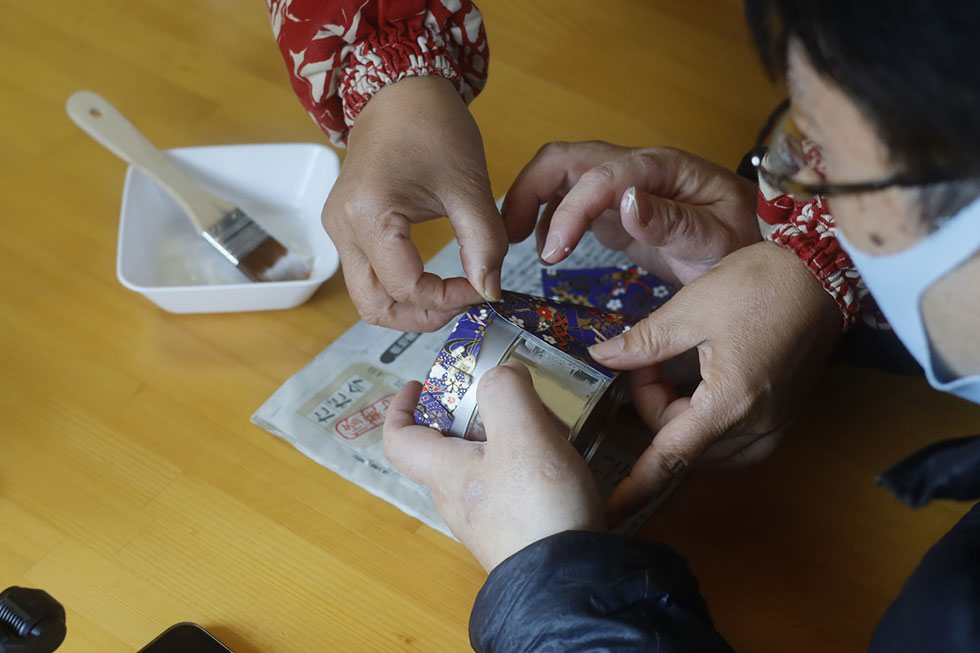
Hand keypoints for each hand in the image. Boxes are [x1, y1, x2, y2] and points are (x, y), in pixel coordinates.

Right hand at [323, 76, 506, 330]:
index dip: (448, 299)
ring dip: (409, 307)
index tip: (483, 289)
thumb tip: (490, 291)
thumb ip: (484, 244)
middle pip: (375, 306)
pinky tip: (433, 280)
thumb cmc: (432, 126)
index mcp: (370, 214)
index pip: (407, 287)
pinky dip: (400, 288)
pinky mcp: (345, 228)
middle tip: (464, 306)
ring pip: (368, 297)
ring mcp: (338, 230)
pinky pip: (368, 276)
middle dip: (422, 317)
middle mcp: (343, 228)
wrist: (400, 92)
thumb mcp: (468, 186)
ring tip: (450, 297)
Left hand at [383, 363, 605, 571]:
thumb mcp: (522, 434)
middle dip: (473, 413)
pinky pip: (511, 487)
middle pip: (449, 447)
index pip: (399, 439)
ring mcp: (488, 522)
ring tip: (545, 424)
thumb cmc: (537, 508)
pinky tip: (559, 460)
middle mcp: (459, 500)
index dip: (401, 407)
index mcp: (445, 473)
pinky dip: (528, 462)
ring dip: (507, 436)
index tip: (419, 384)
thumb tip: (501, 375)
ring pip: (484, 465)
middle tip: (507, 395)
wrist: (569, 583)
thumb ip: (505, 392)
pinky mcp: (518, 533)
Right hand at [502, 142, 759, 284]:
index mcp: (661, 169)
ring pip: (562, 174)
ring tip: (514, 240)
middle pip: (567, 158)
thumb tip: (626, 201)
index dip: (569, 209)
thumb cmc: (744, 243)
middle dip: (530, 188)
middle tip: (509, 234)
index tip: (551, 251)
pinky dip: (548, 217)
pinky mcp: (617, 207)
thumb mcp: (717, 238)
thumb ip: (673, 221)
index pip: (601, 175)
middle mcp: (636, 168)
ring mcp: (624, 185)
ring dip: (531, 199)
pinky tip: (546, 247)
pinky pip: (570, 199)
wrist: (757, 248)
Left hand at [589, 242, 842, 522]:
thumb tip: (602, 357)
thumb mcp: (690, 309)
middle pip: (683, 444)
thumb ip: (643, 342)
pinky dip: (707, 420)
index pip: (671, 458)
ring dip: (680, 416)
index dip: (636, 487)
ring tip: (674, 367)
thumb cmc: (760, 285)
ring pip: (707, 446)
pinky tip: (700, 385)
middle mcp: (757, 426)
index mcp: (730, 403)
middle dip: (654, 407)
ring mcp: (775, 424)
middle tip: (648, 360)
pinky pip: (734, 439)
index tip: (610, 513)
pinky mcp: (785, 415)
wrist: (823, 273)